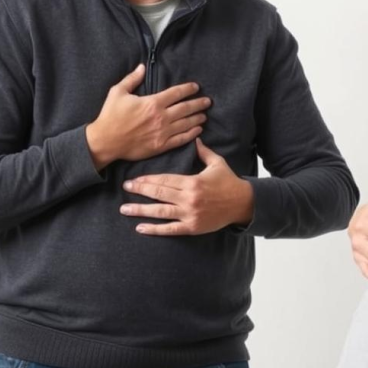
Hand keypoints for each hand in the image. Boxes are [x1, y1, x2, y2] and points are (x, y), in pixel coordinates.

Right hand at [86, 64, 210, 169]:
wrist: (105, 141)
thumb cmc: (110, 116)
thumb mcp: (118, 92)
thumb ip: (132, 79)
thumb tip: (142, 67)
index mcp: (153, 103)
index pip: (176, 93)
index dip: (188, 89)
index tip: (196, 87)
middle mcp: (161, 117)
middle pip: (186, 108)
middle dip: (198, 103)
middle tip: (208, 101)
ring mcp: (163, 132)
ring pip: (186, 124)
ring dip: (197, 118)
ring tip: (205, 115)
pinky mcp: (161, 145)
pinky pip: (181, 139)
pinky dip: (192, 134)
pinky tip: (198, 130)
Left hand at [120, 139, 253, 234]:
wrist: (243, 204)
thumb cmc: (229, 182)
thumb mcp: (217, 163)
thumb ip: (203, 152)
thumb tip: (194, 137)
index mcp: (192, 182)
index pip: (164, 180)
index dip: (147, 180)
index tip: (134, 179)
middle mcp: (189, 198)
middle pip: (159, 194)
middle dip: (139, 191)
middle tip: (125, 188)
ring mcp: (190, 214)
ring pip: (160, 212)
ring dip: (140, 210)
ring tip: (124, 209)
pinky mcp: (192, 227)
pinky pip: (170, 229)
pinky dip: (154, 230)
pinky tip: (140, 228)